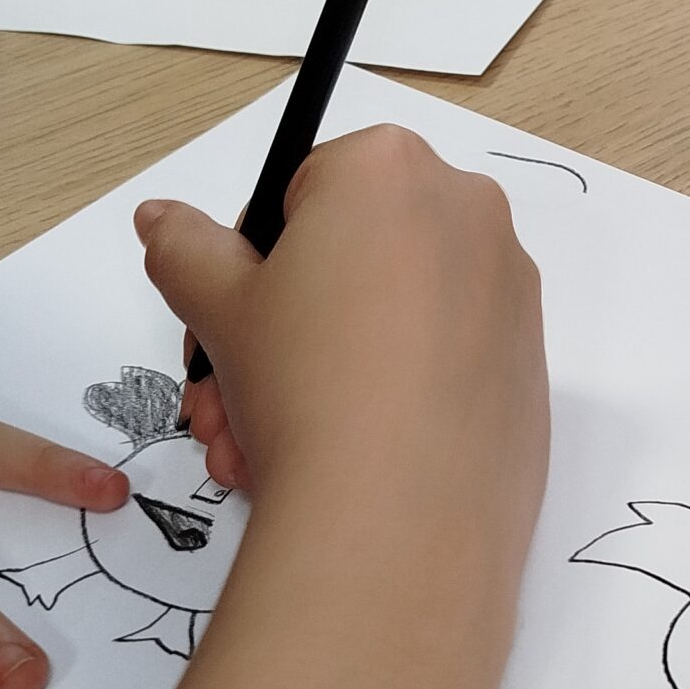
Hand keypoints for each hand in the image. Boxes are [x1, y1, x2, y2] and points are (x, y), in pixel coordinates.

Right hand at [135, 125, 546, 570]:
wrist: (401, 520)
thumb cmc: (307, 385)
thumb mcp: (219, 307)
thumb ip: (185, 248)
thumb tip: (161, 219)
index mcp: (392, 168)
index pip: (302, 189)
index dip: (253, 259)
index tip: (230, 316)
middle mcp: (468, 213)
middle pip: (348, 260)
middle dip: (274, 331)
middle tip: (227, 395)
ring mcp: (509, 291)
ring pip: (387, 319)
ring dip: (311, 376)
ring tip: (257, 447)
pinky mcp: (528, 366)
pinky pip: (437, 363)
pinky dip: (384, 397)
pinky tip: (330, 459)